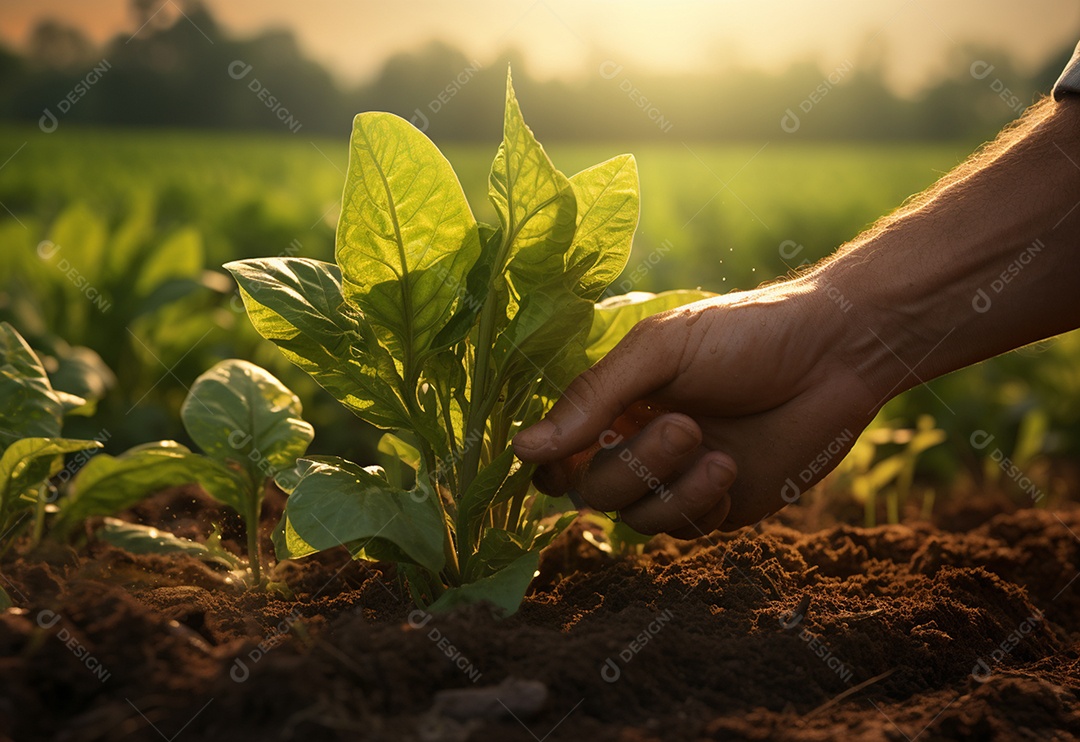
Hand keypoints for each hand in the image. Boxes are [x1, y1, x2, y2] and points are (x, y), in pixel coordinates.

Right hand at [512, 280, 879, 537]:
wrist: (836, 355)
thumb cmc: (744, 335)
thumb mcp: (660, 350)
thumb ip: (593, 398)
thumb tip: (522, 448)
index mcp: (614, 401)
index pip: (556, 451)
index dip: (552, 464)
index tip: (568, 458)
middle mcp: (636, 443)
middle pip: (593, 491)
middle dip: (635, 467)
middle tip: (686, 426)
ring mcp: (677, 479)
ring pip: (636, 518)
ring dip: (674, 491)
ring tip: (721, 456)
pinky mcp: (717, 506)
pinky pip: (685, 530)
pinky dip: (703, 506)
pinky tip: (734, 472)